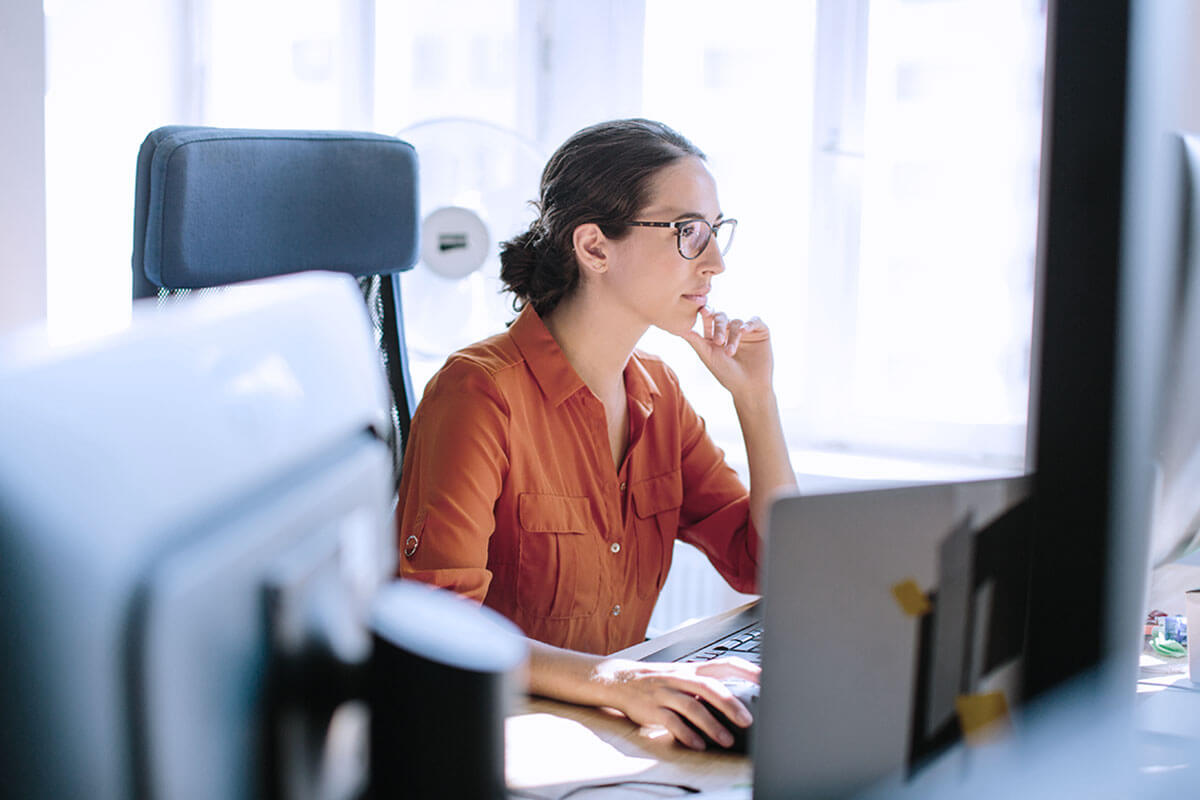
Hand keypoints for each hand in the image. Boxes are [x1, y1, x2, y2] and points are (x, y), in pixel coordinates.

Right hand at [593, 656, 758, 749]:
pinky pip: (671, 722)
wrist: (619, 680)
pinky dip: (686, 734)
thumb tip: (738, 699)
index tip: (765, 679)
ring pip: (691, 706)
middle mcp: (680, 678)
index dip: (745, 670)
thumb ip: (706, 685)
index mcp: (691, 669)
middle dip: (730, 704)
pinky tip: (697, 744)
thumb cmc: (658, 682)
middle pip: (709, 687)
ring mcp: (665, 693)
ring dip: (711, 724)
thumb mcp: (682, 677)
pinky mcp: (651, 710)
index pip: (723, 664)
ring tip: (726, 740)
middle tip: (747, 721)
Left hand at [679, 306, 772, 398]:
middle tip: (718, 342)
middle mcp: (730, 330)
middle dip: (719, 327)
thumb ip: (695, 341)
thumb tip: (678, 327)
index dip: (706, 313)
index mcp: (715, 335)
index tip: (703, 311)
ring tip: (730, 352)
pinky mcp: (761, 332)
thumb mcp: (709, 357)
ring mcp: (746, 331)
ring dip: (733, 336)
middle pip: (722, 317)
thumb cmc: (727, 375)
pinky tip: (744, 330)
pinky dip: (749, 323)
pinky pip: (755, 321)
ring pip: (736, 322)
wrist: (749, 388)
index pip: (709, 318)